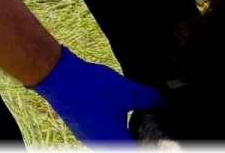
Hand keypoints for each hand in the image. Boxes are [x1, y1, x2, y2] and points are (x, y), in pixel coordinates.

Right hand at [30, 45, 162, 143]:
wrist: (60, 78)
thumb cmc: (93, 87)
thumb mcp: (129, 91)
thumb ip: (151, 99)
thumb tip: (164, 103)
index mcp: (114, 141)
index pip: (139, 148)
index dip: (152, 142)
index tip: (163, 133)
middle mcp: (100, 144)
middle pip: (127, 143)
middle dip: (141, 135)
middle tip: (154, 118)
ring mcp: (89, 138)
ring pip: (115, 138)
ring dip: (127, 129)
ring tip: (141, 112)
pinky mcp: (83, 129)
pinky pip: (104, 132)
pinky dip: (115, 125)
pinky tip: (121, 109)